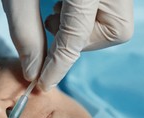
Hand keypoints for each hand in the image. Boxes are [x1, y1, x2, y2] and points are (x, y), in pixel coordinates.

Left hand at [2, 0, 133, 90]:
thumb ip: (25, 33)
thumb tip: (33, 71)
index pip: (76, 37)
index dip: (58, 66)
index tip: (43, 84)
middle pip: (116, 31)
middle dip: (82, 42)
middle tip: (54, 30)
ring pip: (118, 22)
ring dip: (86, 29)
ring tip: (56, 12)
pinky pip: (113, 7)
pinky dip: (90, 15)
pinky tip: (66, 3)